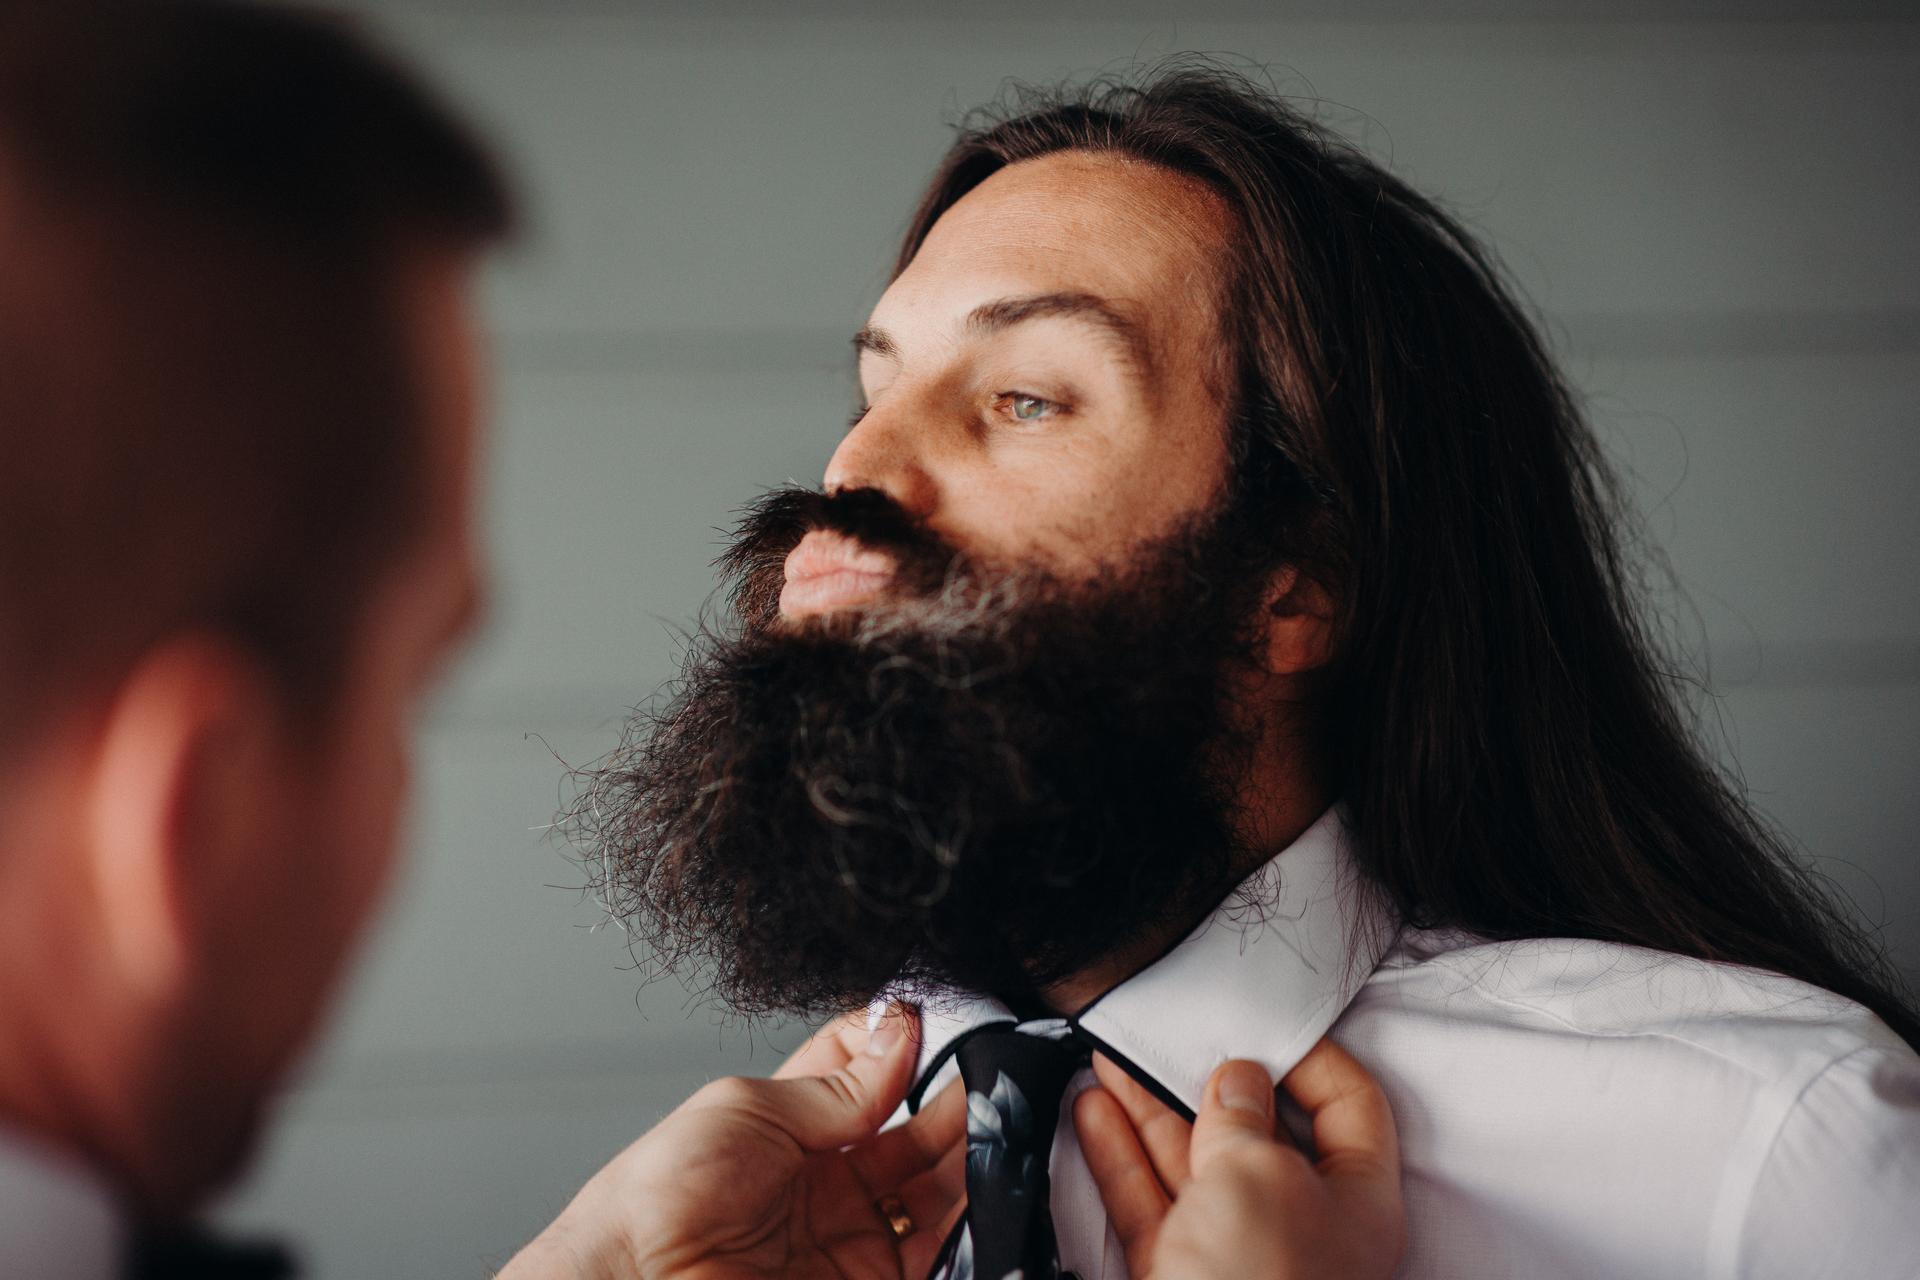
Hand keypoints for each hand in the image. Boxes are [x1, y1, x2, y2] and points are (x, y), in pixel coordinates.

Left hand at [501, 1005, 964, 1278]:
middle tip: (994, 1083)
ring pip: (938, 1192)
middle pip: (918, 1135)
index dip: (906, 1048)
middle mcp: (831, 1180)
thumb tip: (900, 1033)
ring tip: (1000, 1130)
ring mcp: (854, 1235)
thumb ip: (837, 1087)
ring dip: (973, 1161)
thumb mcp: (750, 1111)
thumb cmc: (660, 1197)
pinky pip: (939, 1253)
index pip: (870, 1074)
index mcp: (796, 1127)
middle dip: (958, 1106)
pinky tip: (984, 1192)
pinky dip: (971, 1225)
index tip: (941, 1026)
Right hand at [1073, 1037, 1405, 1279]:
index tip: (1261, 1022)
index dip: (1309, 1057)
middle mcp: (1303, 1226)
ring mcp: (1239, 1254)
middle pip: (1259, 1131)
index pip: (1349, 1107)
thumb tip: (1235, 1081)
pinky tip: (1096, 1111)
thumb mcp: (1259, 1174)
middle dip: (1207, 1080)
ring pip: (1194, 1162)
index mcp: (1356, 1202)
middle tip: (1171, 1035)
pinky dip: (1120, 1154)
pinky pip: (1152, 1202)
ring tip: (1113, 1060)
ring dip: (1150, 1108)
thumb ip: (1244, 1116)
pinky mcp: (1182, 1274)